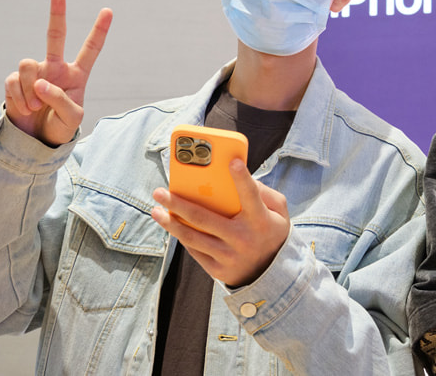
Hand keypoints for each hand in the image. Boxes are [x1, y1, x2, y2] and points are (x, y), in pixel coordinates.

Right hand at [4, 0, 112, 146]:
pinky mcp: (16, 81)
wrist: (37, 141)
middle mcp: (56, 68)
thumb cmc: (61, 127)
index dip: (99, 30)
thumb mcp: (72, 118)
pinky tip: (26, 109)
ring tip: (37, 107)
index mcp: (77, 74)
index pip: (90, 49)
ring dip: (31, 88)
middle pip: (55, 35)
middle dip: (57, 13)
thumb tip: (41, 83)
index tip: (108, 10)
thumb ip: (61, 100)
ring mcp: (35, 72)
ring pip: (28, 64)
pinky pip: (14, 80)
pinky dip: (20, 97)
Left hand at [151, 159, 290, 286]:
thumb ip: (264, 193)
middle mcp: (243, 238)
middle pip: (204, 218)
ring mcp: (229, 255)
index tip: (232, 161)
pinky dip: (181, 236)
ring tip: (155, 210)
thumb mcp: (279, 212)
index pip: (251, 195)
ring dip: (170, 223)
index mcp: (260, 220)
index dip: (242, 178)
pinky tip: (171, 225)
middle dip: (178, 203)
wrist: (271, 273)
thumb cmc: (271, 232)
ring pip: (192, 236)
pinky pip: (194, 250)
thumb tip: (237, 178)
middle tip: (160, 192)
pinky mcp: (218, 269)